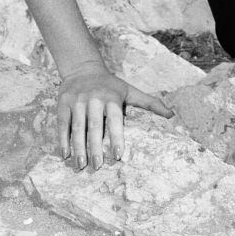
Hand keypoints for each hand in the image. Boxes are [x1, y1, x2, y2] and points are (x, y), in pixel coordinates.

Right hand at [56, 65, 171, 170]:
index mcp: (112, 98)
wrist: (83, 69)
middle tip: (97, 166)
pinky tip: (65, 155)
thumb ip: (150, 103)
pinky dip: (63, 140)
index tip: (118, 155)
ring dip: (78, 148)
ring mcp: (77, 101)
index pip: (115, 120)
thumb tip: (172, 115)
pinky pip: (62, 124)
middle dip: (95, 147)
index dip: (116, 137)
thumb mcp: (130, 91)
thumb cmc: (110, 85)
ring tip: (81, 165)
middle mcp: (94, 99)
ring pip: (77, 127)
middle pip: (94, 126)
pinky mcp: (63, 103)